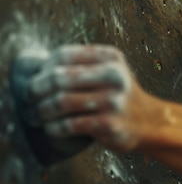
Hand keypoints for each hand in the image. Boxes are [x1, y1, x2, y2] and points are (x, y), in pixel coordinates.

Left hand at [25, 44, 150, 152]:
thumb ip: (83, 64)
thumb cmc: (121, 96)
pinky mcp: (109, 124)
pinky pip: (69, 125)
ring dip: (42, 111)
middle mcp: (113, 76)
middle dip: (36, 90)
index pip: (63, 55)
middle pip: (58, 78)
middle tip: (30, 98)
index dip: (44, 67)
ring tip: (36, 115)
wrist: (149, 121)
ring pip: (61, 102)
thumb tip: (39, 69)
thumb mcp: (111, 69)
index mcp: (111, 58)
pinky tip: (52, 128)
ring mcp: (112, 101)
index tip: (38, 78)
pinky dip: (54, 128)